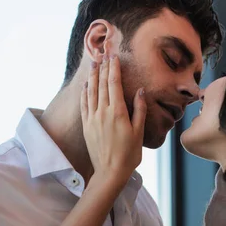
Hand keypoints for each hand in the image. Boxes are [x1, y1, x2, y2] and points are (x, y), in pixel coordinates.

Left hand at [81, 55, 146, 187]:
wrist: (110, 172)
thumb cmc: (129, 154)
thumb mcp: (139, 132)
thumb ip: (139, 110)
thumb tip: (140, 91)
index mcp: (117, 112)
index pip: (114, 84)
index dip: (114, 69)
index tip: (114, 56)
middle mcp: (103, 112)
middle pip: (102, 84)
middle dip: (103, 67)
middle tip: (103, 53)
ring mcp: (93, 119)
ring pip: (91, 92)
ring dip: (93, 76)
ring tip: (94, 63)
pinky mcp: (87, 126)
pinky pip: (84, 104)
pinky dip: (85, 92)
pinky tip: (86, 84)